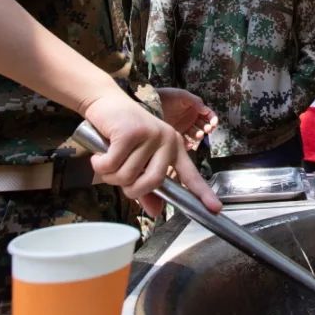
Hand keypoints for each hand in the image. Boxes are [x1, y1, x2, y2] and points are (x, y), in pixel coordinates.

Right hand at [83, 92, 221, 216]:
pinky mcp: (130, 132)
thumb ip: (146, 185)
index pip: (191, 174)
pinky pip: (112, 165)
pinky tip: (99, 155)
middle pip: (154, 182)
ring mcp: (150, 134)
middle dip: (131, 189)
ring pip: (128, 176)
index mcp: (174, 148)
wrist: (106, 103)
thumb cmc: (122, 135)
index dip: (203, 193)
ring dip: (110, 175)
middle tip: (118, 177)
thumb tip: (155, 211)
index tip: (215, 209)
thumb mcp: (138, 160)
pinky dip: (100, 165)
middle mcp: (167, 140)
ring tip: (107, 159)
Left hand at [157, 88, 217, 149]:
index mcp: (194, 108)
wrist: (150, 103)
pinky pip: (185, 142)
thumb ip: (195, 101)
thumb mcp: (182, 95)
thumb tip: (205, 110)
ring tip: (198, 135)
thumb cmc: (167, 97)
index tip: (214, 123)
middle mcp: (191, 118)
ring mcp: (184, 127)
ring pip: (196, 134)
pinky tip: (190, 143)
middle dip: (208, 128)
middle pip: (204, 125)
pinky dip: (189, 144)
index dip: (213, 119)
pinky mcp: (176, 134)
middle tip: (206, 130)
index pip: (208, 115)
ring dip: (200, 135)